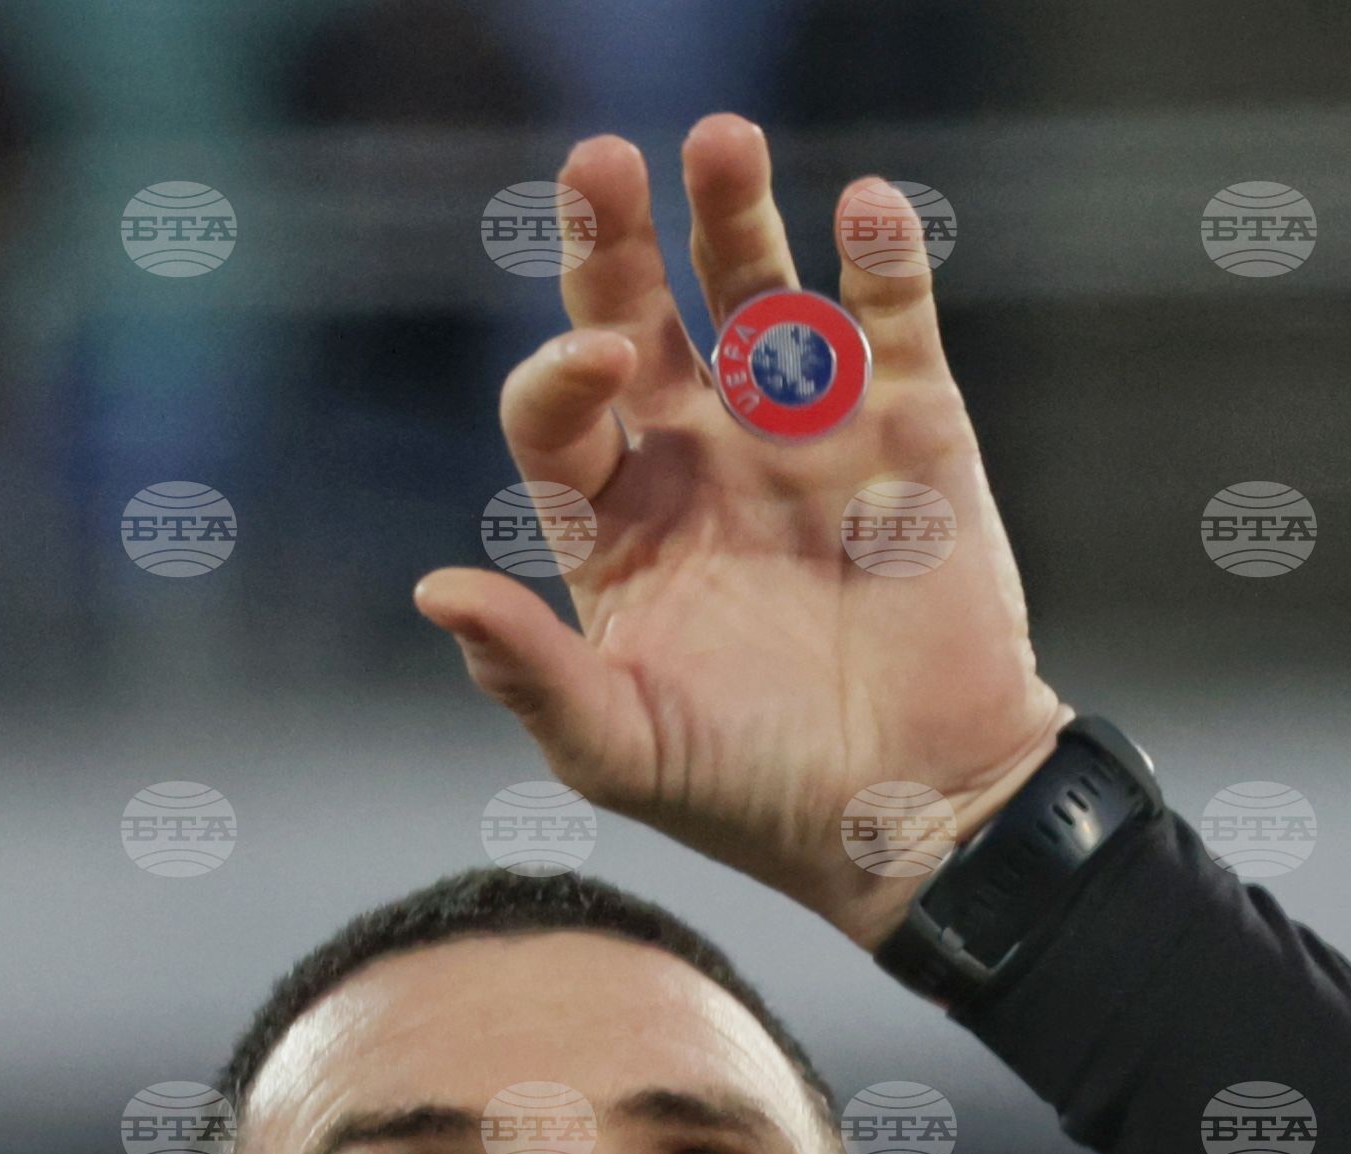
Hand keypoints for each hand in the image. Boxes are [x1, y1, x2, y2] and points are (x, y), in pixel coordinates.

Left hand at [415, 116, 1072, 953]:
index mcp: (619, 521)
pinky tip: (865, 206)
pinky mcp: (910, 428)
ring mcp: (806, 432)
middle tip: (600, 162)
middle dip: (617, 239)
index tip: (593, 358)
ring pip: (758, 290)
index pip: (559, 413)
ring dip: (736, 213)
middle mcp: (702, 456)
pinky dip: (881, 259)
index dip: (560, 372)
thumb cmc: (753, 793)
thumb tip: (434, 588)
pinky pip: (888, 321)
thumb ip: (528, 673)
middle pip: (642, 316)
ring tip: (722, 141)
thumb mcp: (621, 750)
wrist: (916, 815)